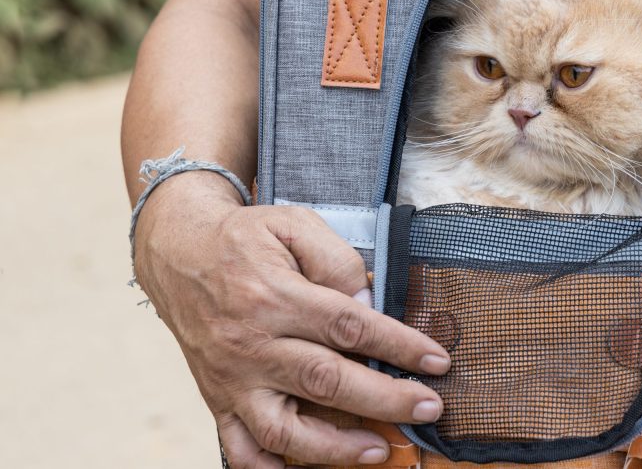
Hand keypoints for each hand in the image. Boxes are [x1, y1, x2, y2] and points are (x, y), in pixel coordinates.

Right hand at [133, 173, 449, 467]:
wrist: (177, 252)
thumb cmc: (245, 237)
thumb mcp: (294, 224)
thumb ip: (336, 259)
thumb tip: (368, 302)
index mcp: (275, 295)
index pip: (350, 327)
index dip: (399, 346)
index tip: (436, 360)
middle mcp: (252, 342)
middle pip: (326, 381)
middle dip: (385, 399)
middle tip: (429, 406)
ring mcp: (232, 377)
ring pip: (282, 428)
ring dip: (335, 447)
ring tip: (379, 449)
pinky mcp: (217, 397)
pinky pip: (238, 446)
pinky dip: (266, 467)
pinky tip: (301, 468)